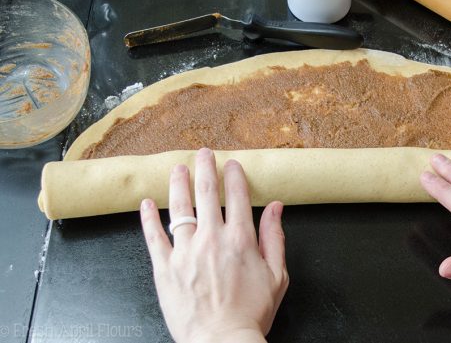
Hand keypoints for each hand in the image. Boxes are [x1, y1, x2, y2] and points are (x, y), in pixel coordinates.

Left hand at [140, 148, 288, 342]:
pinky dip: (147, 217)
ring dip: (178, 183)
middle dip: (205, 167)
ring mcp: (184, 251)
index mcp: (240, 239)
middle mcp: (211, 238)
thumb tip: (276, 208)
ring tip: (178, 169)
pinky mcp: (164, 267)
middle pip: (206, 192)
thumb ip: (275, 238)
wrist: (221, 341)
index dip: (234, 175)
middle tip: (204, 153)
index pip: (236, 195)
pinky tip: (146, 203)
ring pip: (178, 208)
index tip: (232, 164)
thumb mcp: (277, 276)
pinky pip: (153, 236)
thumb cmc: (251, 313)